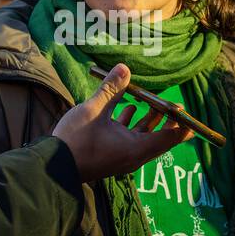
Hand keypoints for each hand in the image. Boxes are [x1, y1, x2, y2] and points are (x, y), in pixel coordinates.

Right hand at [52, 63, 191, 182]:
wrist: (52, 167)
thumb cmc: (74, 141)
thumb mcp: (93, 110)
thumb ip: (111, 89)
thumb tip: (124, 68)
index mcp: (136, 149)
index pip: (169, 137)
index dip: (180, 123)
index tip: (183, 108)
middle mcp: (133, 156)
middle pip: (160, 138)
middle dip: (166, 120)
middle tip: (171, 104)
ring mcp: (122, 158)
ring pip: (143, 138)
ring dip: (149, 121)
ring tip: (152, 102)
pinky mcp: (111, 156)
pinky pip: (129, 140)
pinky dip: (132, 125)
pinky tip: (127, 109)